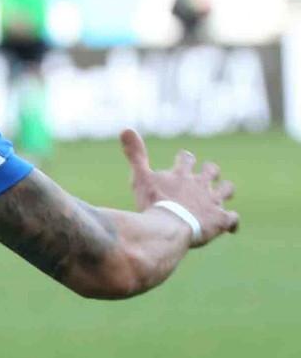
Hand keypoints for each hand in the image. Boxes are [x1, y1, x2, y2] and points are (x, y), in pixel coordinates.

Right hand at [120, 129, 238, 247]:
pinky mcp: (221, 219)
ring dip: (225, 190)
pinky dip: (232, 223)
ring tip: (223, 194)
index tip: (183, 157)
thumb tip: (126, 129)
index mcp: (182, 174)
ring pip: (226, 190)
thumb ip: (135, 155)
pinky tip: (231, 228)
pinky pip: (233, 220)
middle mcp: (200, 185)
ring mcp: (212, 201)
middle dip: (209, 171)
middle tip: (207, 173)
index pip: (186, 158)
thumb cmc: (153, 203)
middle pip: (211, 170)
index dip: (184, 158)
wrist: (170, 226)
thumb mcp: (140, 177)